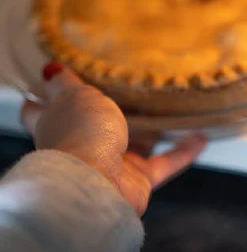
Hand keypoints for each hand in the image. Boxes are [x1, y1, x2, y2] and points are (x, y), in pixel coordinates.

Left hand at [20, 62, 205, 215]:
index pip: (41, 108)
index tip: (58, 76)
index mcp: (58, 123)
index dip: (47, 94)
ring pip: (134, 145)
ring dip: (153, 133)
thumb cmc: (82, 135)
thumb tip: (50, 68)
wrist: (97, 183)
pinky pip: (164, 163)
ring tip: (172, 112)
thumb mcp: (75, 97)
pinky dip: (183, 152)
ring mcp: (110, 164)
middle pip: (93, 126)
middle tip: (130, 89)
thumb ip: (67, 84)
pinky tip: (201, 138)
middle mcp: (82, 145)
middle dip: (109, 112)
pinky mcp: (136, 180)